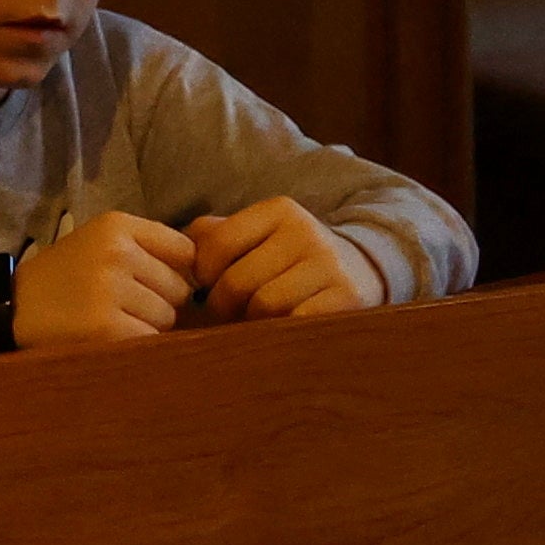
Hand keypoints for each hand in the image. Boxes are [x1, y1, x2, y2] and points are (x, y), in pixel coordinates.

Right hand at [13, 210, 194, 351]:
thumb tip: (206, 269)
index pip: (184, 249)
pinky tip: (113, 340)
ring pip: (167, 316)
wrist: (14, 308)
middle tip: (126, 307)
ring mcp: (110, 289)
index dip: (176, 272)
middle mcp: (116, 252)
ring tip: (114, 321)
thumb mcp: (101, 243)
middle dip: (161, 302)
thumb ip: (148, 248)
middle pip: (179, 287)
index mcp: (117, 225)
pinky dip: (138, 346)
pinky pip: (150, 339)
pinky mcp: (106, 326)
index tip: (157, 284)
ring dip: (149, 326)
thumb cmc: (66, 277)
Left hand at [184, 199, 376, 325]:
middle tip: (228, 314)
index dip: (204, 273)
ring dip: (253, 323)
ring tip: (256, 322)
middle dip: (224, 305)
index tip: (208, 287)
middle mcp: (306, 232)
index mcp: (279, 210)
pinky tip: (281, 333)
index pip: (218, 243)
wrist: (364, 269)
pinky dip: (282, 334)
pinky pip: (296, 324)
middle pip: (239, 281)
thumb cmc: (291, 258)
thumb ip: (216, 235)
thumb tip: (179, 250)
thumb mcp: (260, 235)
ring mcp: (330, 266)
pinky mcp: (347, 299)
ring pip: (265, 306)